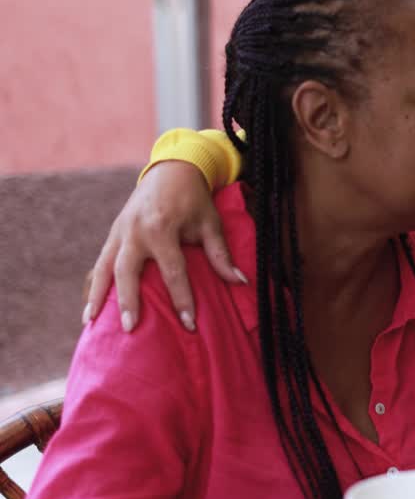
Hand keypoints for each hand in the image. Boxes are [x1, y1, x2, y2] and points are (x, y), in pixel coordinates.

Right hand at [85, 161, 242, 332]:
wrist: (171, 170)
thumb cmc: (194, 199)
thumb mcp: (210, 224)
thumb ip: (221, 255)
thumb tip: (240, 282)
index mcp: (161, 228)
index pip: (173, 271)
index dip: (183, 299)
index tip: (189, 324)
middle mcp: (135, 231)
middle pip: (128, 272)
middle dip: (129, 301)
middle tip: (130, 328)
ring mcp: (119, 232)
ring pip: (104, 268)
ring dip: (97, 295)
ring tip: (91, 322)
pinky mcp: (113, 233)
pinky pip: (100, 261)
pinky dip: (94, 283)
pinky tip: (90, 305)